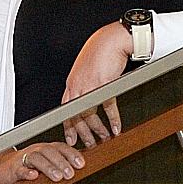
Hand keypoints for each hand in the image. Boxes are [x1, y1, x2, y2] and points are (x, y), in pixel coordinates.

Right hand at [0, 142, 84, 183]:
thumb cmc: (25, 167)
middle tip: (70, 174)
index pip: (60, 147)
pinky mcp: (13, 169)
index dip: (71, 154)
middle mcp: (35, 151)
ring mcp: (23, 159)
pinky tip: (33, 177)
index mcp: (44, 149)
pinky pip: (20, 169)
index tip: (81, 164)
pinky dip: (27, 172)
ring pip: (36, 159)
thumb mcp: (43, 165)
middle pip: (49, 151)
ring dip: (48, 167)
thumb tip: (77, 171)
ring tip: (57, 177)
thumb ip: (58, 166)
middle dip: (62, 162)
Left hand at [61, 24, 128, 147]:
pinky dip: (113, 119)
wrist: (112, 39)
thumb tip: (87, 97)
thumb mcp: (86, 69)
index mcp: (72, 82)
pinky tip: (116, 127)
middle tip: (88, 144)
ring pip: (89, 115)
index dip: (68, 126)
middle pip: (76, 116)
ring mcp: (89, 86)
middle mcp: (77, 86)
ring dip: (97, 129)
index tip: (70, 138)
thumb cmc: (101, 51)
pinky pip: (108, 107)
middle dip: (82, 133)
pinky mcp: (104, 85)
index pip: (66, 109)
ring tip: (103, 138)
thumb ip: (84, 84)